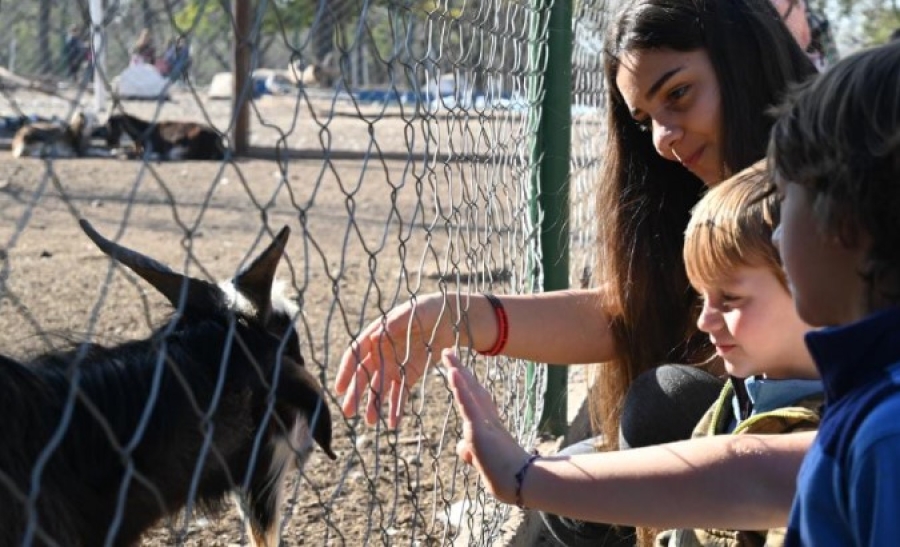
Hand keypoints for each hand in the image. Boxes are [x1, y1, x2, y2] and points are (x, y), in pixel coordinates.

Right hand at [335, 293, 452, 427]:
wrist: (451, 317)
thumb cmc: (428, 309)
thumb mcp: (413, 311)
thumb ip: (396, 322)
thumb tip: (375, 336)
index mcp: (377, 334)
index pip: (356, 354)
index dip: (346, 371)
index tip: (340, 388)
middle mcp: (382, 351)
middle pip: (365, 375)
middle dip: (356, 393)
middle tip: (348, 412)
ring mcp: (396, 364)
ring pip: (380, 387)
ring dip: (374, 404)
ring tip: (370, 421)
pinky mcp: (411, 374)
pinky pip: (401, 392)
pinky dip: (396, 407)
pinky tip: (393, 423)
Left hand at [444, 349, 529, 504]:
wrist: (517, 484)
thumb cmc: (503, 475)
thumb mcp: (481, 461)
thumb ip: (470, 451)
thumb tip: (462, 446)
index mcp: (489, 425)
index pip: (475, 399)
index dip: (466, 383)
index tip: (458, 368)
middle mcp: (487, 419)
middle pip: (471, 389)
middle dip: (459, 369)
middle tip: (448, 352)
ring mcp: (484, 423)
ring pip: (469, 392)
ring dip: (458, 371)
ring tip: (447, 353)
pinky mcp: (479, 429)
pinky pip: (468, 404)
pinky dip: (461, 388)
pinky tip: (453, 372)